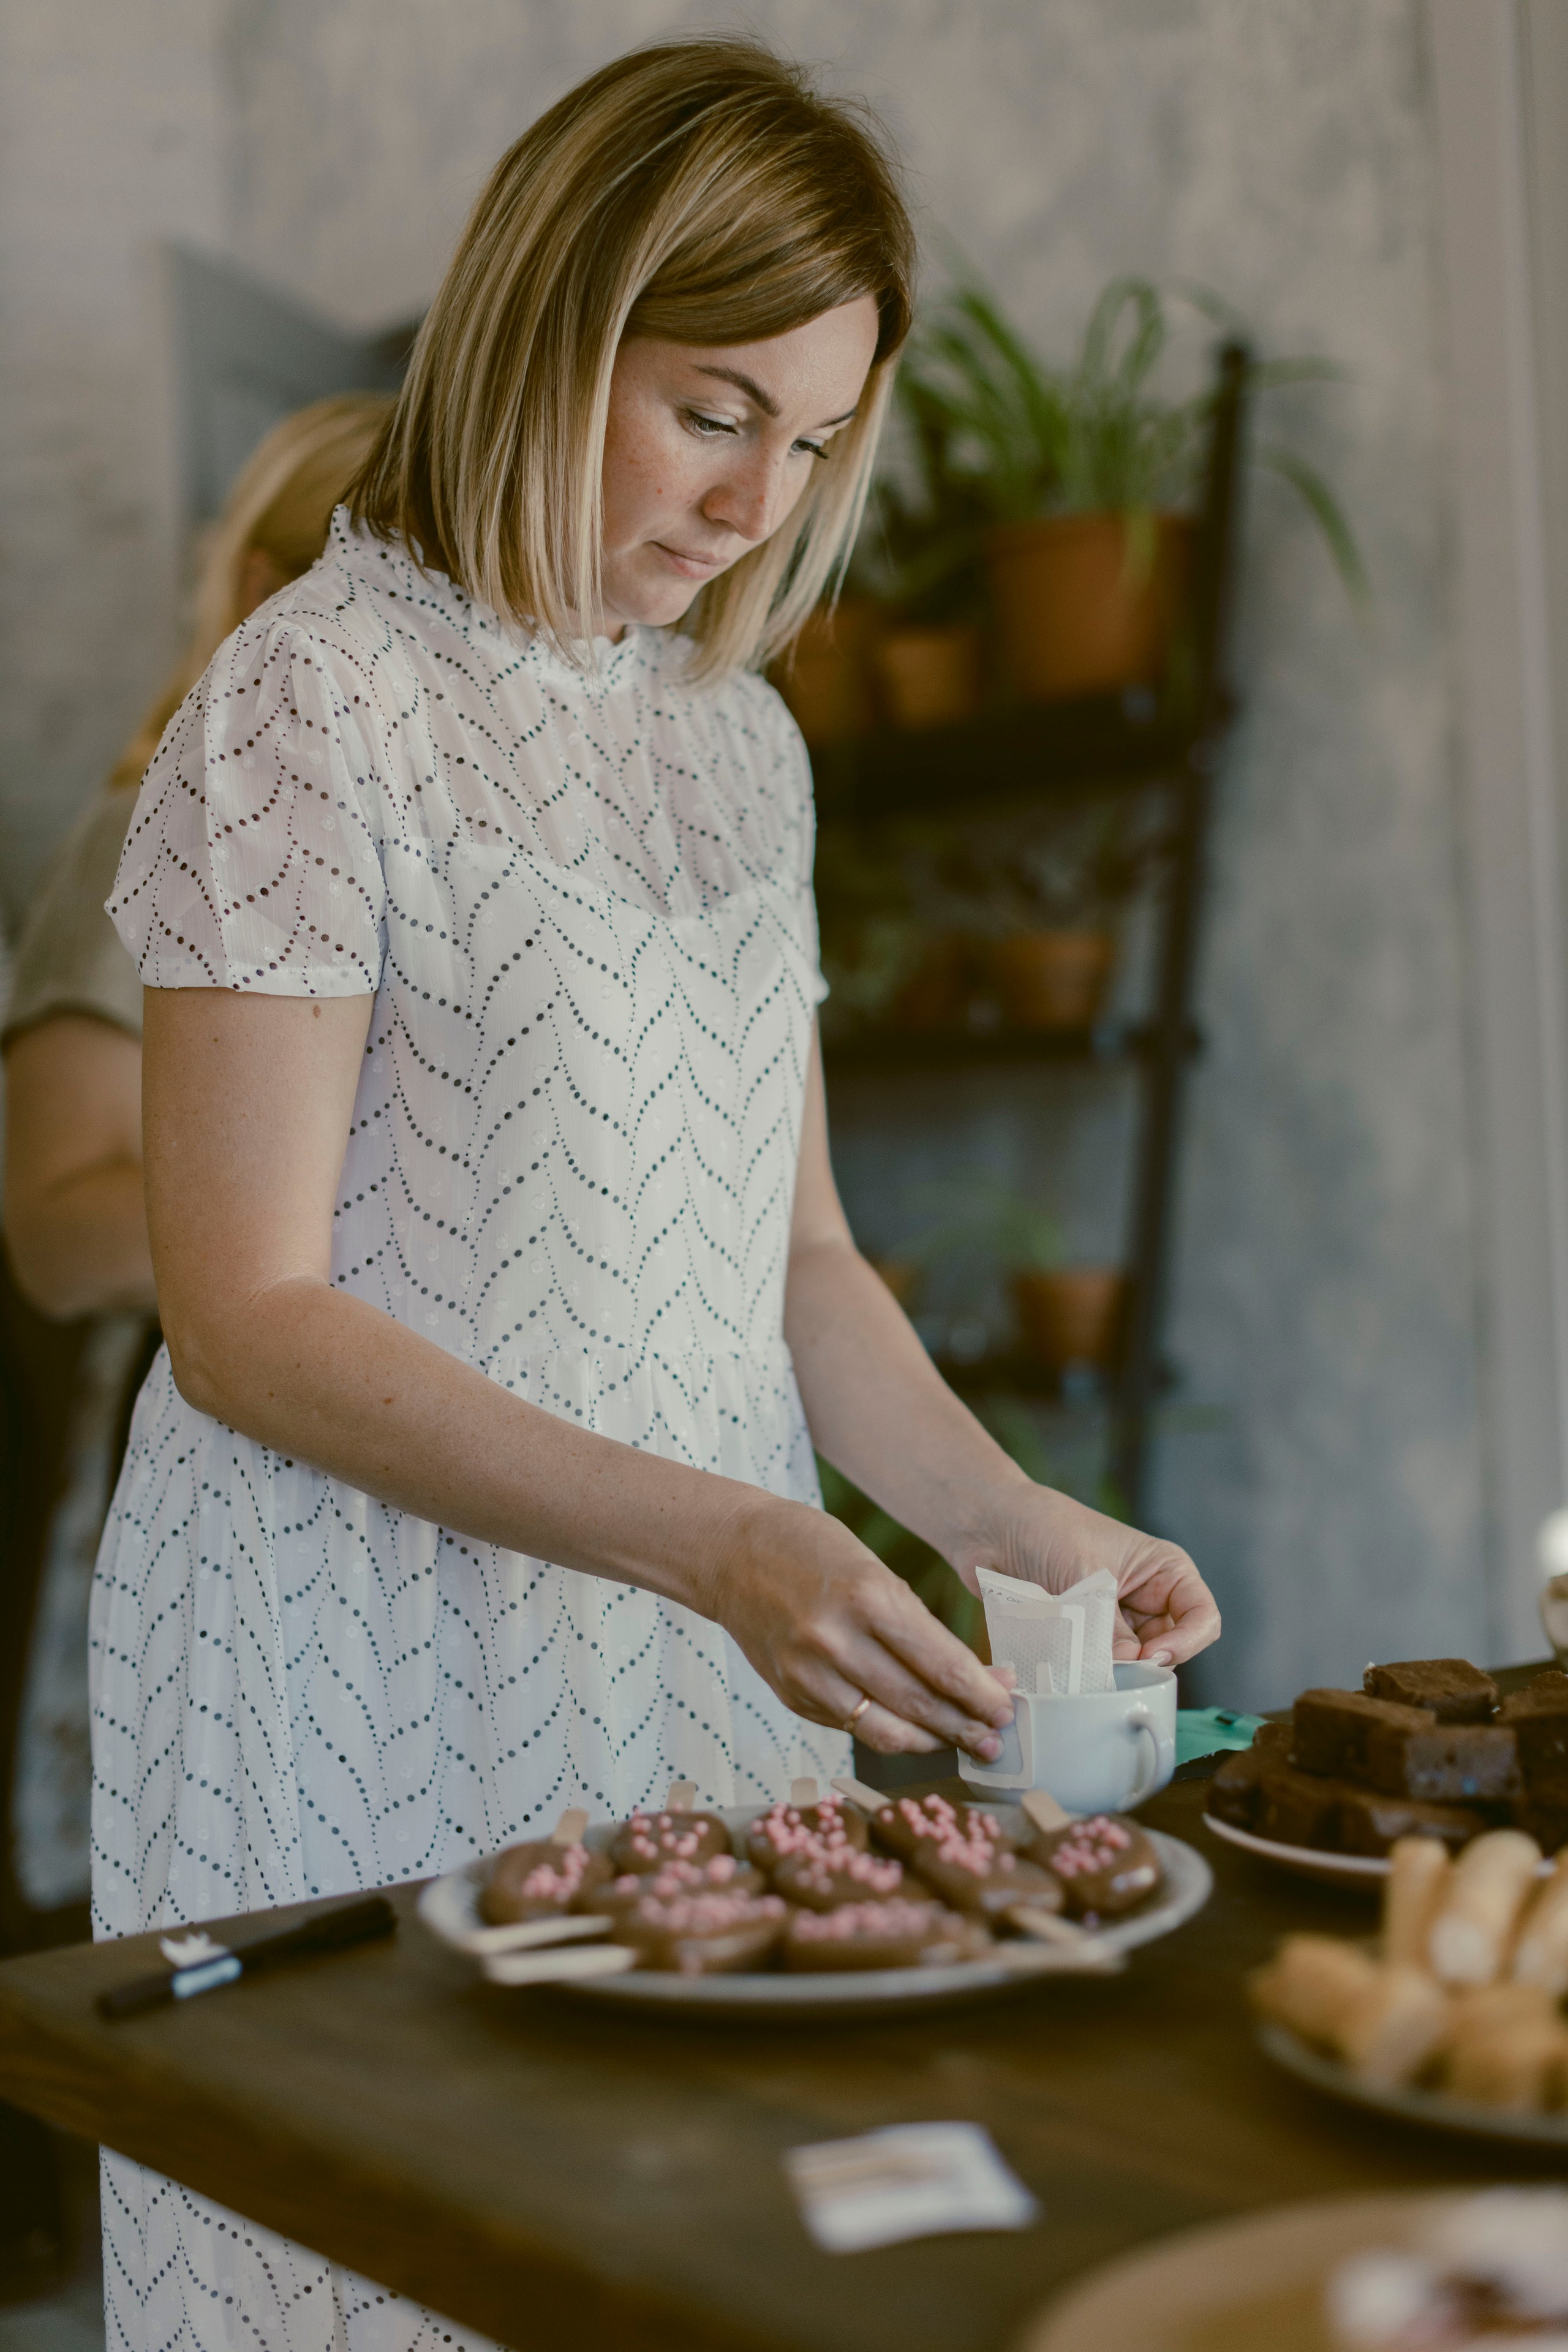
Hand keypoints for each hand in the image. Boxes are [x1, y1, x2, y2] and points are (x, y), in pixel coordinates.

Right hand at [699, 1493, 1015, 1759]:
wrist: (729, 1554)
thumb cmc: (811, 1549)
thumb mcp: (872, 1568)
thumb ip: (914, 1623)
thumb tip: (969, 1675)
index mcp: (866, 1596)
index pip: (940, 1662)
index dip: (981, 1693)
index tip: (1008, 1706)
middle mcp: (835, 1640)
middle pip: (917, 1704)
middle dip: (964, 1726)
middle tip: (996, 1739)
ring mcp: (807, 1674)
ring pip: (884, 1731)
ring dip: (929, 1743)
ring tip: (960, 1743)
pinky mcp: (790, 1695)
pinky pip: (850, 1727)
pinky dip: (885, 1732)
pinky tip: (910, 1731)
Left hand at [961, 1485, 1220, 1667]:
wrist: (990, 1526)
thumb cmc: (1045, 1529)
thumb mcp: (1086, 1578)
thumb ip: (1109, 1629)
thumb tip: (1126, 1669)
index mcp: (1163, 1570)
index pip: (1201, 1618)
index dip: (1186, 1644)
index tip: (1151, 1657)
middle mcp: (1146, 1598)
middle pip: (1167, 1648)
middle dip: (1140, 1661)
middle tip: (1106, 1662)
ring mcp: (1114, 1618)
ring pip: (1128, 1662)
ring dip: (1105, 1666)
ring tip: (1075, 1652)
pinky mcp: (1084, 1635)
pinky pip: (1095, 1665)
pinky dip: (1081, 1668)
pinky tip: (1059, 1658)